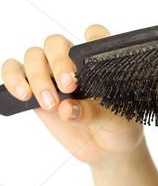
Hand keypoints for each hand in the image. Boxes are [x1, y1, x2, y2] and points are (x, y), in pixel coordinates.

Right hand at [1, 24, 144, 167]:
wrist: (106, 149)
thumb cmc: (117, 126)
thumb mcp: (114, 121)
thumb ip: (91, 112)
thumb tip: (65, 109)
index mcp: (99, 61)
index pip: (95, 36)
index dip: (93, 38)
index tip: (91, 57)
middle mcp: (73, 62)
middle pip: (56, 43)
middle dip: (59, 62)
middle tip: (68, 87)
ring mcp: (51, 75)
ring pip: (34, 56)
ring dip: (37, 76)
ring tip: (49, 103)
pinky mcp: (34, 90)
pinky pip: (14, 73)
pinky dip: (13, 79)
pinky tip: (24, 95)